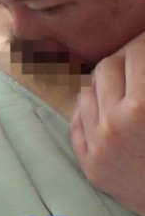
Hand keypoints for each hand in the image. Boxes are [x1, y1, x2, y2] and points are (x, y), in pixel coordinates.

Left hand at [71, 32, 144, 215]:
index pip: (136, 54)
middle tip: (140, 65)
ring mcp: (98, 146)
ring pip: (87, 91)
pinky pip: (78, 121)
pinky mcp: (90, 166)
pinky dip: (91, 110)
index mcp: (143, 107)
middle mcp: (115, 124)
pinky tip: (108, 108)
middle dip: (127, 61)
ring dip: (106, 85)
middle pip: (107, 67)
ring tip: (126, 88)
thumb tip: (142, 49)